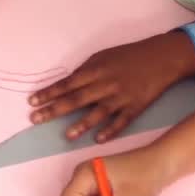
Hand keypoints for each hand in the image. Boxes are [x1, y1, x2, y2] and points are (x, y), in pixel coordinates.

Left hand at [28, 31, 194, 141]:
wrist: (161, 58)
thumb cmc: (128, 56)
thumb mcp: (103, 56)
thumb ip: (85, 71)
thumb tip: (68, 84)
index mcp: (96, 69)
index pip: (67, 83)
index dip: (49, 93)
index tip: (32, 101)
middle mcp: (106, 84)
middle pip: (76, 99)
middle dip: (54, 110)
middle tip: (36, 119)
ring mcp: (121, 97)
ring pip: (98, 113)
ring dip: (81, 125)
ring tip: (66, 135)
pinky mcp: (136, 107)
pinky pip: (121, 122)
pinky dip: (110, 130)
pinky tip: (98, 139)